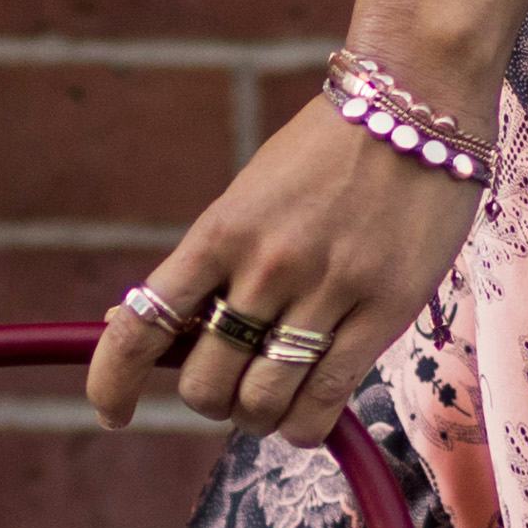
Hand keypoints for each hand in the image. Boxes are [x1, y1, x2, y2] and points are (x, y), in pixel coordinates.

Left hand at [85, 71, 489, 447]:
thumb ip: (206, 266)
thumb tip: (133, 324)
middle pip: (205, 383)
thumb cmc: (326, 154)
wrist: (416, 102)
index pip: (143, 326)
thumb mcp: (250, 198)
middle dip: (210, 399)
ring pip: (262, 403)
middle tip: (232, 384)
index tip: (112, 414)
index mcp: (221, 231)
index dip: (113, 382)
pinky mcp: (383, 311)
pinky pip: (324, 402)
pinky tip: (305, 415)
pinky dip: (303, 425)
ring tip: (274, 399)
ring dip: (257, 418)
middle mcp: (265, 265)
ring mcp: (326, 289)